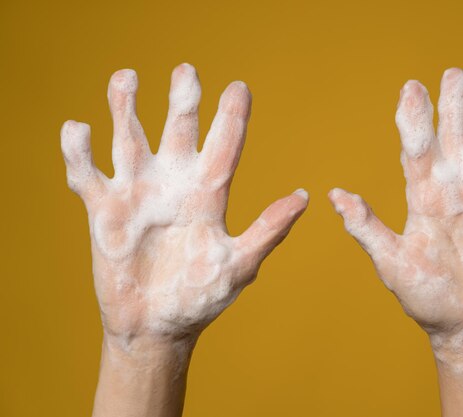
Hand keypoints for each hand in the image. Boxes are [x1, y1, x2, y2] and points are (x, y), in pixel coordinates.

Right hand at [61, 63, 308, 347]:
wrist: (158, 327)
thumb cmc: (201, 298)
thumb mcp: (239, 264)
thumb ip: (269, 231)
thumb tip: (303, 197)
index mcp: (208, 195)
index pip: (224, 146)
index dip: (232, 117)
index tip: (240, 87)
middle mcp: (174, 184)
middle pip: (178, 131)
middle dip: (182, 101)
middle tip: (187, 71)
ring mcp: (138, 193)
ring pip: (130, 139)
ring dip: (125, 109)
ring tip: (127, 78)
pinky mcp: (104, 209)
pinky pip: (87, 174)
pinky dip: (79, 153)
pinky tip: (79, 129)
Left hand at [328, 68, 462, 404]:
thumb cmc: (428, 299)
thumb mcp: (393, 263)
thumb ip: (367, 227)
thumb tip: (334, 195)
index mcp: (426, 195)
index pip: (419, 146)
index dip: (415, 116)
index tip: (411, 88)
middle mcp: (459, 187)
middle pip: (457, 134)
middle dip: (454, 104)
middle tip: (452, 74)